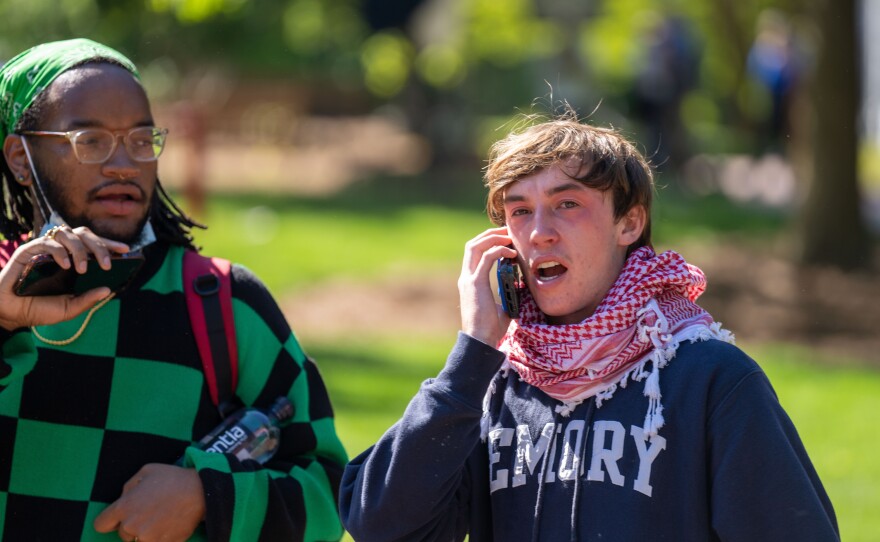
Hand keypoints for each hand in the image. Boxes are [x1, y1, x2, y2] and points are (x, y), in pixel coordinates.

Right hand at [0, 225, 128, 330]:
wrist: (10, 314)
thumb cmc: (38, 309)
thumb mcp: (68, 308)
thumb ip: (87, 299)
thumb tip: (109, 290)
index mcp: (73, 262)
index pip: (93, 245)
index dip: (109, 244)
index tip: (126, 250)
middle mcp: (61, 252)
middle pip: (84, 235)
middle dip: (100, 246)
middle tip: (108, 264)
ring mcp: (45, 250)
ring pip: (67, 233)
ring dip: (80, 248)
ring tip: (84, 268)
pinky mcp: (28, 251)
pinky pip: (47, 243)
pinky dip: (60, 251)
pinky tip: (66, 264)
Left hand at [93, 463, 205, 541]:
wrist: (200, 491)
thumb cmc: (172, 478)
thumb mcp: (146, 471)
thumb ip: (128, 487)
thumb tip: (124, 499)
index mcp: (124, 507)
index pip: (101, 524)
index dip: (109, 520)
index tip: (118, 518)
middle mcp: (132, 526)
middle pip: (122, 534)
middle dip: (132, 525)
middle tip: (149, 512)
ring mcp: (148, 538)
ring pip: (139, 541)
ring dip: (146, 533)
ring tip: (161, 518)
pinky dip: (160, 537)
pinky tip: (169, 524)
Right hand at [458, 226, 516, 345]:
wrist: (481, 341)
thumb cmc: (491, 329)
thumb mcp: (503, 306)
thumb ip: (508, 294)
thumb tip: (522, 286)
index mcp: (470, 282)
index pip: (475, 253)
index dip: (488, 241)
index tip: (506, 239)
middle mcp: (466, 277)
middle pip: (473, 244)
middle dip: (490, 234)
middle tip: (508, 231)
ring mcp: (469, 279)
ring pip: (475, 246)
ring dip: (493, 237)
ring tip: (509, 237)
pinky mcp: (475, 283)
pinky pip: (486, 258)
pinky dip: (499, 250)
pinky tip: (511, 253)